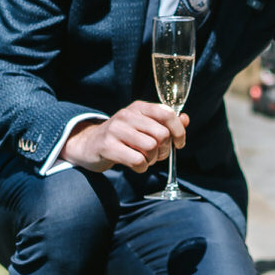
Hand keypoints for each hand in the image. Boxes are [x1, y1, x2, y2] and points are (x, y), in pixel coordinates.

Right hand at [62, 101, 187, 172]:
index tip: (179, 144)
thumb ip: (165, 122)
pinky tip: (136, 165)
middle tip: (157, 155)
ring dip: (153, 159)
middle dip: (165, 150)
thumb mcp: (143, 125)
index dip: (179, 131)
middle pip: (162, 134)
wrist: (88, 144)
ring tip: (144, 159)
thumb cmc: (122, 137)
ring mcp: (116, 129)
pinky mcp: (107, 146)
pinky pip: (138, 160)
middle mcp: (127, 115)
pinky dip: (142, 167)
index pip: (168, 114)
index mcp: (139, 107)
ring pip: (151, 147)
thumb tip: (185, 119)